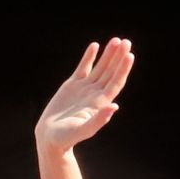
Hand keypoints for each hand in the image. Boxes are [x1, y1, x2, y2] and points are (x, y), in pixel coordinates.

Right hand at [35, 38, 135, 154]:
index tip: (129, 55)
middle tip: (126, 42)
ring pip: (100, 68)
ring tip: (116, 40)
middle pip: (111, 72)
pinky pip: (83, 68)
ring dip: (108, 54)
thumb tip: (114, 106)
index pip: (116, 82)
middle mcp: (95, 94)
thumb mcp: (82, 130)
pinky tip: (95, 46)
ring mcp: (84, 89)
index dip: (123, 69)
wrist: (50, 138)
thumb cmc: (66, 138)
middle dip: (118, 57)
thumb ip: (98, 120)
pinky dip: (89, 57)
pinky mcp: (72, 85)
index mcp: (100, 103)